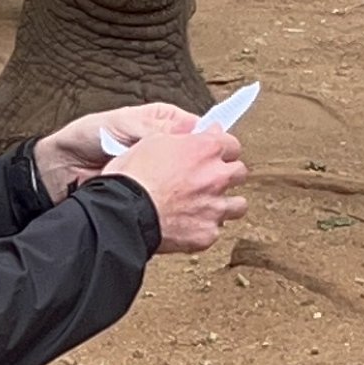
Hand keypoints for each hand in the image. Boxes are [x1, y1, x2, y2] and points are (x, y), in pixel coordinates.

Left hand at [35, 101, 196, 204]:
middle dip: (204, 166)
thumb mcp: (120, 124)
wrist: (60, 167)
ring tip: (190, 191)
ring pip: (189, 180)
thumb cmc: (87, 137)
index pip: (199, 129)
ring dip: (192, 187)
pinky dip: (175, 202)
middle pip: (200, 156)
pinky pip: (171, 197)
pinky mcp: (150, 192)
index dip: (210, 140)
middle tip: (206, 175)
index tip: (218, 151)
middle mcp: (166, 146)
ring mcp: (159, 171)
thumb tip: (187, 131)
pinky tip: (175, 205)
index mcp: (163, 122)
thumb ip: (152, 129)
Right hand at [116, 119, 245, 255]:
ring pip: (238, 205)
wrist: (123, 213)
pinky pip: (215, 230)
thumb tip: (199, 131)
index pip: (232, 145)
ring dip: (226, 204)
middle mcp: (217, 177)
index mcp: (206, 150)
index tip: (215, 153)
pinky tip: (189, 226)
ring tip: (208, 206)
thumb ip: (183, 136)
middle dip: (228, 175)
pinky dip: (204, 228)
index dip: (223, 149)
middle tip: (211, 180)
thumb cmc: (132, 176)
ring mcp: (215, 207)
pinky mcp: (207, 233)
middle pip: (240, 173)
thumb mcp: (153, 141)